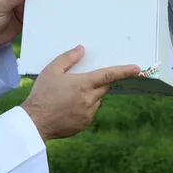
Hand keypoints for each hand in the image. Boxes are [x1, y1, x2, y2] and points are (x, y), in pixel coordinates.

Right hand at [20, 45, 140, 140]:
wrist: (34, 122)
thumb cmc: (41, 94)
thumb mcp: (51, 71)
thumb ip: (67, 58)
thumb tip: (81, 49)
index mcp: (83, 84)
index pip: (109, 75)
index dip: (124, 71)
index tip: (137, 69)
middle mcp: (89, 99)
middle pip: (104, 87)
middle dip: (100, 81)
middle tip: (84, 80)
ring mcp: (88, 114)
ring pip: (97, 100)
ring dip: (91, 95)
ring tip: (70, 95)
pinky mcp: (84, 124)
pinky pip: (91, 111)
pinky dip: (85, 107)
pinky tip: (68, 106)